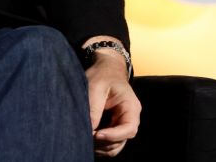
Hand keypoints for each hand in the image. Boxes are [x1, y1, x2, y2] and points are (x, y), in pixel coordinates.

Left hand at [85, 42, 140, 157]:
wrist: (105, 69)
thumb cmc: (102, 75)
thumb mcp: (95, 87)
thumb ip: (93, 108)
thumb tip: (89, 130)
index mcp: (130, 107)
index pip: (129, 128)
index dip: (113, 136)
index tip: (96, 134)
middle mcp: (130, 118)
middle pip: (121, 141)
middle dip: (104, 142)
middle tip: (85, 137)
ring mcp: (122, 124)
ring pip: (115, 146)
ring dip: (101, 146)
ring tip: (84, 139)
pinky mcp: (113, 127)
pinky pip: (109, 144)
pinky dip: (99, 145)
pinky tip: (87, 139)